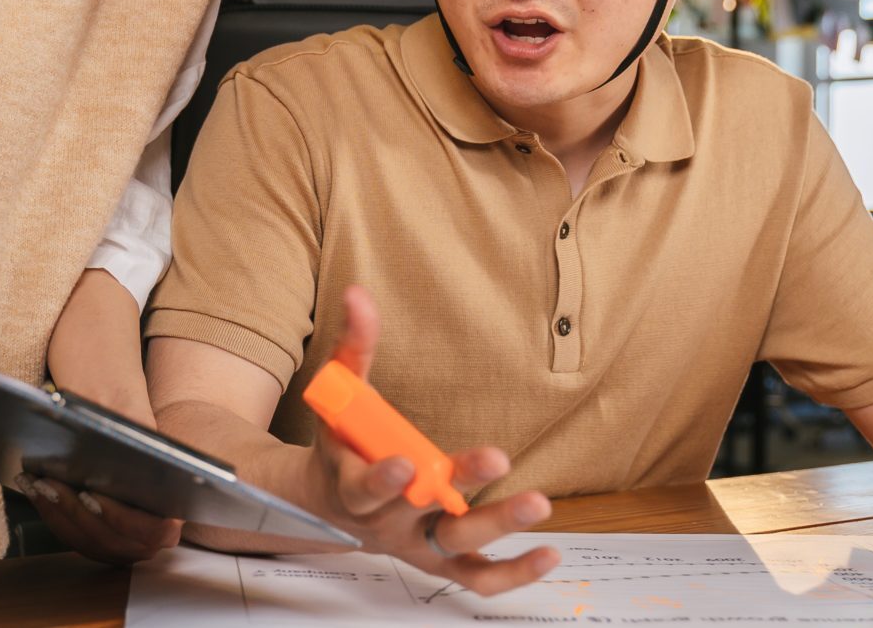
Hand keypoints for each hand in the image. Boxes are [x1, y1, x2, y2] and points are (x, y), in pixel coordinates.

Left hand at [12, 393, 182, 564]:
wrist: (125, 422)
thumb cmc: (134, 420)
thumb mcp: (136, 415)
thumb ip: (134, 430)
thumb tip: (110, 433)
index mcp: (173, 510)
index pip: (153, 528)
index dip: (119, 518)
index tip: (89, 495)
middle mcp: (152, 536)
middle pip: (111, 540)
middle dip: (75, 514)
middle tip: (49, 485)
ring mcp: (124, 543)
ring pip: (87, 543)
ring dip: (57, 515)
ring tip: (36, 484)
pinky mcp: (99, 540)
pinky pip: (73, 538)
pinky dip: (52, 515)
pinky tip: (34, 490)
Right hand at [301, 286, 558, 595]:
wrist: (323, 505)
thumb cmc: (339, 442)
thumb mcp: (339, 394)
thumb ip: (354, 345)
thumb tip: (358, 295)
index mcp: (353, 483)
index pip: (365, 488)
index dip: (384, 479)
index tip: (408, 461)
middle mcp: (386, 520)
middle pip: (422, 514)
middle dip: (461, 491)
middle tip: (498, 460)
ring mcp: (414, 543)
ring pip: (456, 547)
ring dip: (498, 529)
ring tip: (538, 504)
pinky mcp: (436, 560)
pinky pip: (475, 577)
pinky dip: (511, 574)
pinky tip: (549, 554)